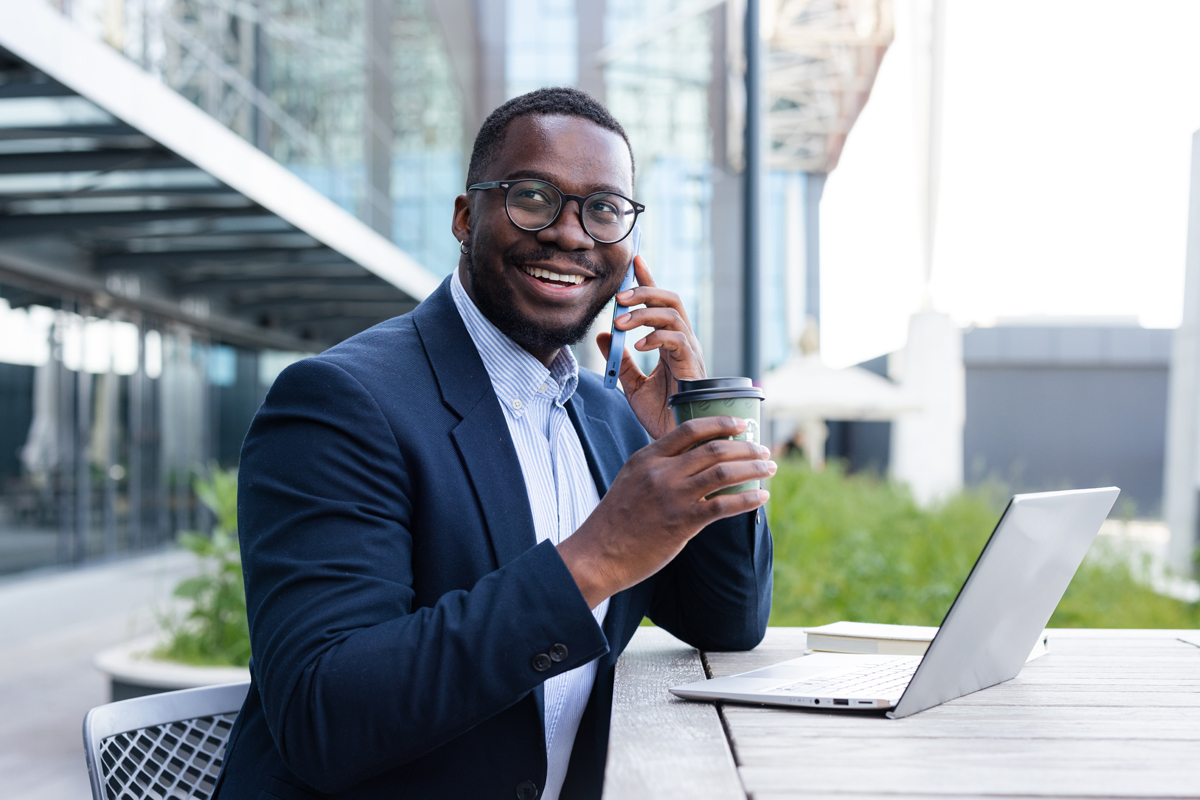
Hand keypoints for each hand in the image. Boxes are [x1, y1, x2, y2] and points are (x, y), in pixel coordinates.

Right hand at [556, 416, 774, 607]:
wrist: (597, 554)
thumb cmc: (614, 521)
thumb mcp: (631, 480)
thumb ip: (658, 468)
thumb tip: (691, 463)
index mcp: (647, 457)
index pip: (690, 428)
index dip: (721, 423)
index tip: (741, 424)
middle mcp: (662, 472)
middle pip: (714, 448)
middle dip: (745, 447)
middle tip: (763, 451)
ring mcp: (673, 496)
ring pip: (723, 472)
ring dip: (752, 468)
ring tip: (769, 469)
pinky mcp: (683, 522)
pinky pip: (724, 505)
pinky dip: (748, 498)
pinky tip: (762, 497)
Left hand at [596, 255, 703, 438]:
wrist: (676, 441)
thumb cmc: (662, 415)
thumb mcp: (632, 385)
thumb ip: (620, 360)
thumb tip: (602, 335)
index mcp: (670, 343)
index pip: (661, 303)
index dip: (649, 280)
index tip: (636, 261)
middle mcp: (683, 342)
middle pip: (670, 299)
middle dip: (645, 291)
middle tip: (619, 297)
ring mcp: (690, 352)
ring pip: (674, 314)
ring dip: (644, 313)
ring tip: (620, 322)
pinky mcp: (692, 366)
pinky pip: (677, 340)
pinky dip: (655, 337)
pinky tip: (637, 346)